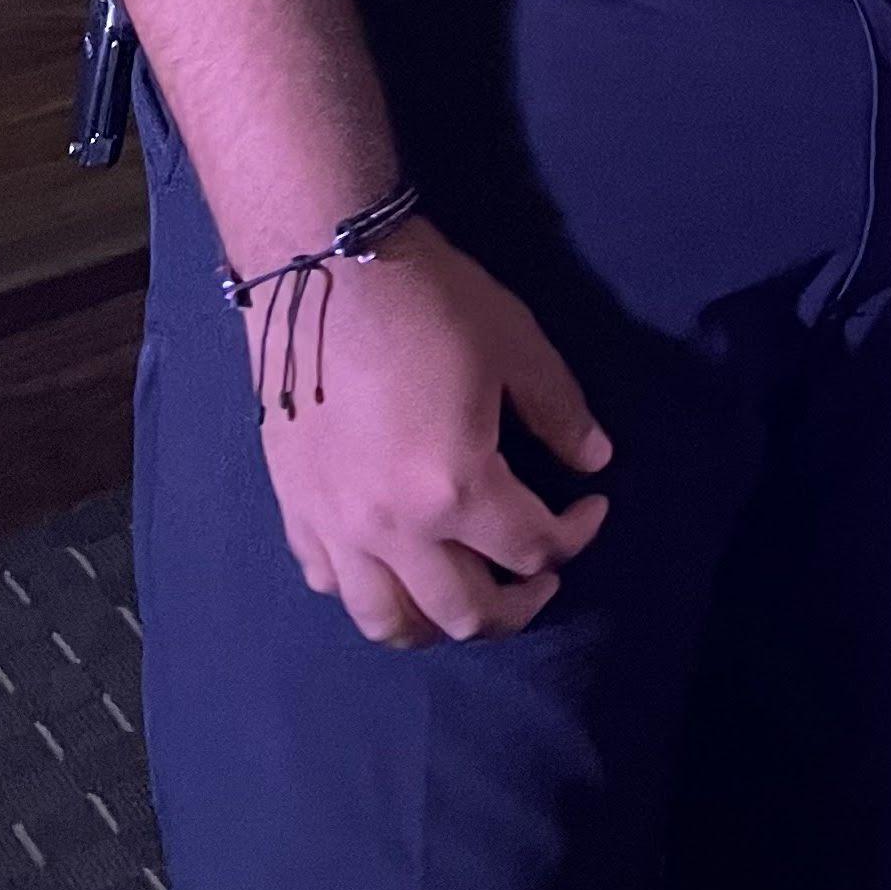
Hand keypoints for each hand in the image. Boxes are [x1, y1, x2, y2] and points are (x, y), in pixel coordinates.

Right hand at [254, 218, 612, 648]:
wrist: (323, 267)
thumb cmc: (429, 301)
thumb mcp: (516, 346)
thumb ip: (561, 413)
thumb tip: (595, 462)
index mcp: (454, 490)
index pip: (532, 547)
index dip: (576, 535)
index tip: (592, 508)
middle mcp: (392, 530)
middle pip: (464, 613)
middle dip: (517, 606)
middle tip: (540, 574)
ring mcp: (334, 528)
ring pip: (388, 622)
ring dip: (439, 622)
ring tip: (468, 592)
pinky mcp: (294, 510)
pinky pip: (330, 583)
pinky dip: (370, 589)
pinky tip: (393, 563)